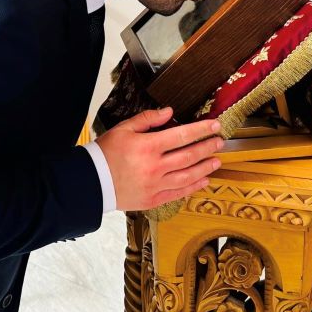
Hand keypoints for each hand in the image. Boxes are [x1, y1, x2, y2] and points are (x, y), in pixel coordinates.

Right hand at [95, 107, 222, 210]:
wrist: (92, 182)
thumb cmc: (105, 153)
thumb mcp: (123, 129)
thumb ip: (147, 119)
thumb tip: (169, 112)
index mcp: (147, 146)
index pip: (182, 135)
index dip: (201, 129)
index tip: (215, 125)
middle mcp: (154, 167)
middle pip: (189, 156)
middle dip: (207, 147)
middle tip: (219, 142)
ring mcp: (155, 185)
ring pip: (187, 176)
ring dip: (205, 168)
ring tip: (216, 161)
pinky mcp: (152, 199)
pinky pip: (178, 193)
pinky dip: (193, 187)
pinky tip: (203, 180)